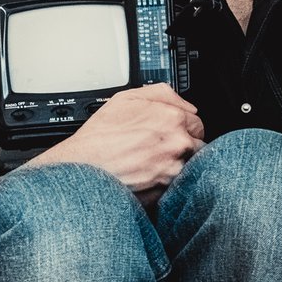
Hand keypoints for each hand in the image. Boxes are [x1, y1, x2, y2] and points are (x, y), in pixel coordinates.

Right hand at [35, 84, 203, 198]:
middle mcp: (178, 142)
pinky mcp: (167, 189)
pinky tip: (150, 175)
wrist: (84, 169)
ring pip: (190, 165)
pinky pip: (178, 183)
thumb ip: (161, 93)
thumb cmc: (100, 136)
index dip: (183, 126)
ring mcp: (174, 167)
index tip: (172, 131)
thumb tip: (184, 102)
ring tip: (154, 162)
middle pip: (198, 144)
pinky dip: (169, 180)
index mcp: (172, 118)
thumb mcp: (125, 99)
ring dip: (178, 163)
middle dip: (184, 145)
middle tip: (161, 147)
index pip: (196, 122)